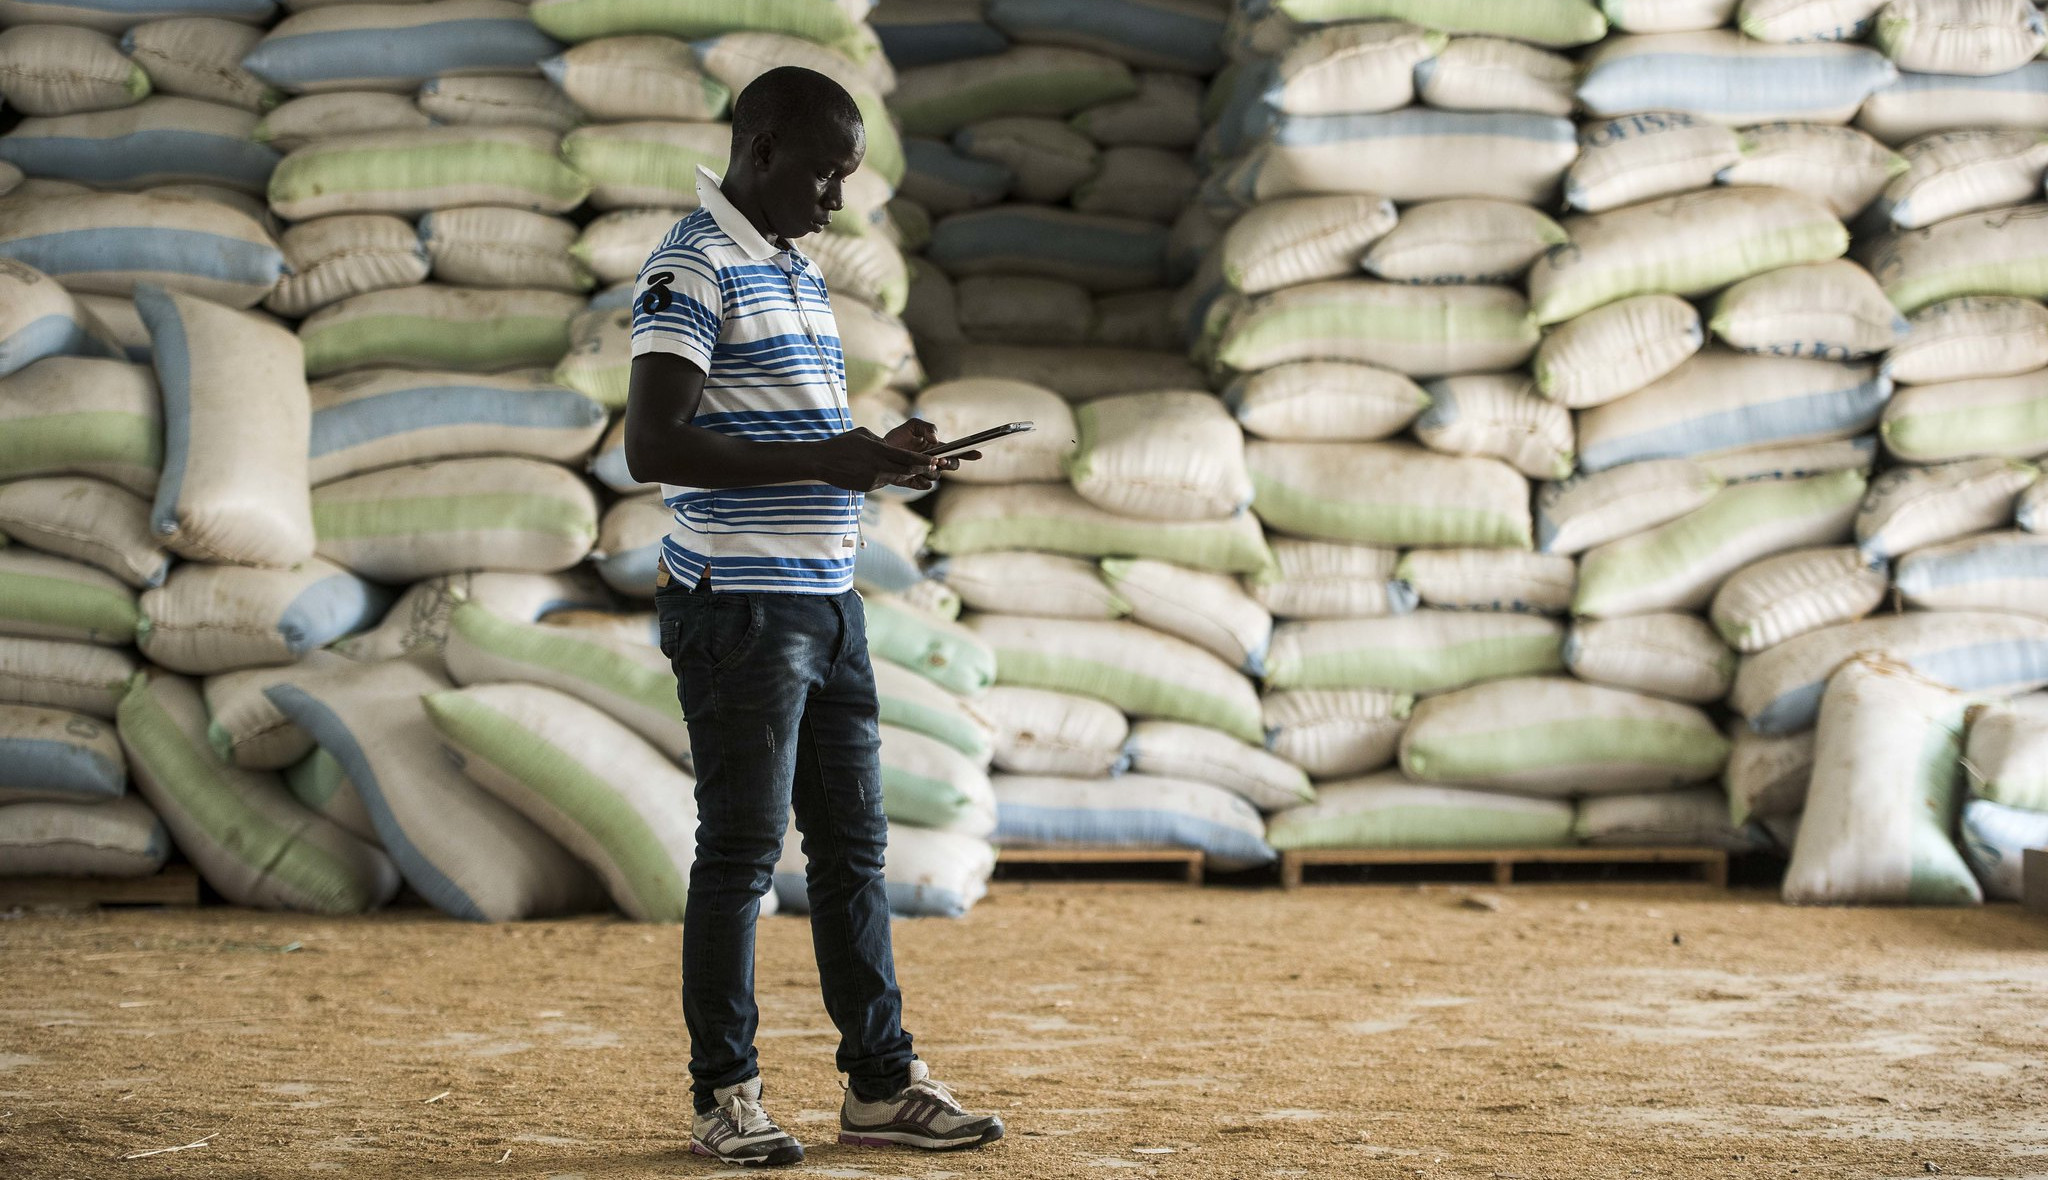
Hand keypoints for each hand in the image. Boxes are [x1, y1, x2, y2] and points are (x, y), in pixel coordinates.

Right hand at [813, 427, 937, 491]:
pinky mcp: (868, 487)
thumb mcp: (863, 434)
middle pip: (907, 471)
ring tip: (915, 470)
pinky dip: (890, 478)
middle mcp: (878, 467)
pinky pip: (884, 482)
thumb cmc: (841, 444)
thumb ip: (880, 441)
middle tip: (933, 468)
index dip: (923, 461)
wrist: (821, 461)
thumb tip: (890, 446)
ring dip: (907, 474)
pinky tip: (889, 473)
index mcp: (879, 451)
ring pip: (897, 478)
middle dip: (921, 469)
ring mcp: (873, 479)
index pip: (907, 458)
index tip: (934, 460)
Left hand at [883, 419, 974, 489]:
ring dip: (932, 470)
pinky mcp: (914, 482)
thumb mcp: (911, 426)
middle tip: (940, 459)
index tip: (978, 454)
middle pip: (952, 465)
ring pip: (937, 476)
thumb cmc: (897, 438)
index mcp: (938, 448)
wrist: (877, 452)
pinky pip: (925, 486)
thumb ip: (926, 427)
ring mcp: (925, 473)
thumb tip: (936, 440)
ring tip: (922, 464)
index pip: (958, 451)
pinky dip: (922, 482)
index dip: (969, 453)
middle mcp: (934, 462)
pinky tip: (915, 476)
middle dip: (950, 463)